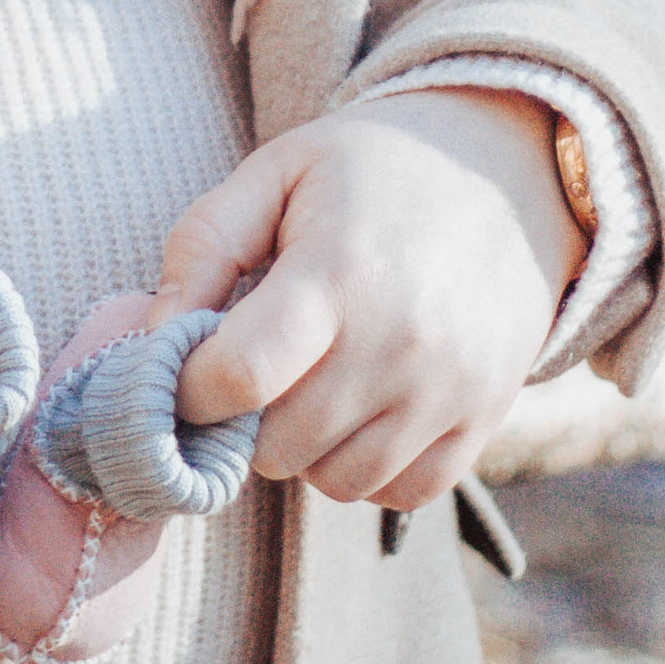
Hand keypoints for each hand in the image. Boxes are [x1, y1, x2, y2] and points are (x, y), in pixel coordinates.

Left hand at [155, 90, 581, 512]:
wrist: (511, 173)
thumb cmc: (373, 170)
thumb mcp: (277, 170)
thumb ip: (202, 246)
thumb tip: (153, 336)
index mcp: (341, 270)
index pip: (239, 376)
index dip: (188, 388)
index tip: (185, 369)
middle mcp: (402, 342)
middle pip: (277, 444)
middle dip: (243, 417)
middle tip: (255, 367)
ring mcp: (450, 390)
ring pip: (333, 482)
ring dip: (303, 448)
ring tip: (311, 381)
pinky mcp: (485, 420)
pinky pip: (399, 493)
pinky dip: (366, 469)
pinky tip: (360, 408)